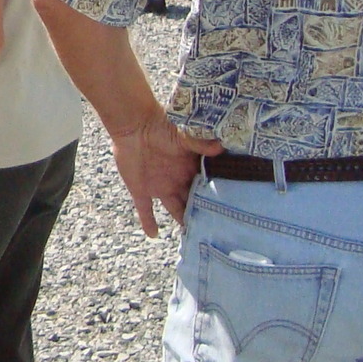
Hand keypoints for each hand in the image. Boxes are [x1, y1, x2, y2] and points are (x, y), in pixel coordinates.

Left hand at [110, 112, 221, 236]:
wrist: (134, 124)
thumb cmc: (162, 127)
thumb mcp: (184, 136)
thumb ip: (200, 143)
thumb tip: (221, 146)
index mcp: (190, 170)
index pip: (206, 189)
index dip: (215, 201)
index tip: (228, 214)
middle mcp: (178, 181)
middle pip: (193, 202)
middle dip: (202, 214)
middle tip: (215, 232)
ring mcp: (160, 187)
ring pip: (174, 208)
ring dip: (182, 220)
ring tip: (191, 236)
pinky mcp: (141, 189)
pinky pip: (145, 210)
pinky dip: (148, 222)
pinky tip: (153, 235)